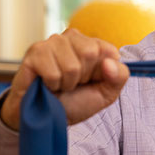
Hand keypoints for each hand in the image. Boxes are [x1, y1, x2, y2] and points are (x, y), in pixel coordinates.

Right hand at [0, 28, 129, 129]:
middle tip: (73, 83)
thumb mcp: (106, 93)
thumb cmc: (77, 102)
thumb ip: (119, 76)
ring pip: (71, 66)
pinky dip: (52, 85)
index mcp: (93, 44)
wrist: (48, 117)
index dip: (102, 72)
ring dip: (66, 83)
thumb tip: (110, 61)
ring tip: (59, 84)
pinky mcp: (35, 52)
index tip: (92, 80)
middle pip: (89, 53)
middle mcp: (72, 37)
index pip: (109, 50)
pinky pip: (53, 73)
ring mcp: (52, 42)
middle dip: (83, 77)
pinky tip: (47, 84)